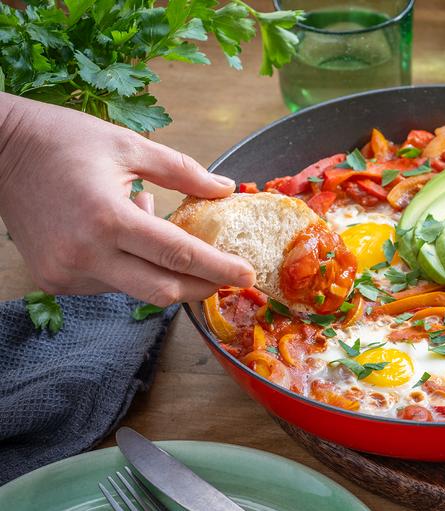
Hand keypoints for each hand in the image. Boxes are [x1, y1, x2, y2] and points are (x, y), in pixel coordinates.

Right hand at [0, 94, 253, 304]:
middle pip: (162, 290)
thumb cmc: (64, 141)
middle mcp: (85, 253)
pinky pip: (109, 284)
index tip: (247, 274)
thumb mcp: (129, 146)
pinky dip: (130, 267)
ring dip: (160, 270)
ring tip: (152, 228)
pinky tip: (122, 236)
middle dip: (200, 286)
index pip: (177, 255)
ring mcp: (66, 272)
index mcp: (108, 218)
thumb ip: (183, 172)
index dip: (218, 268)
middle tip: (226, 276)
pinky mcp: (54, 279)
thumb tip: (226, 190)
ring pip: (136, 288)